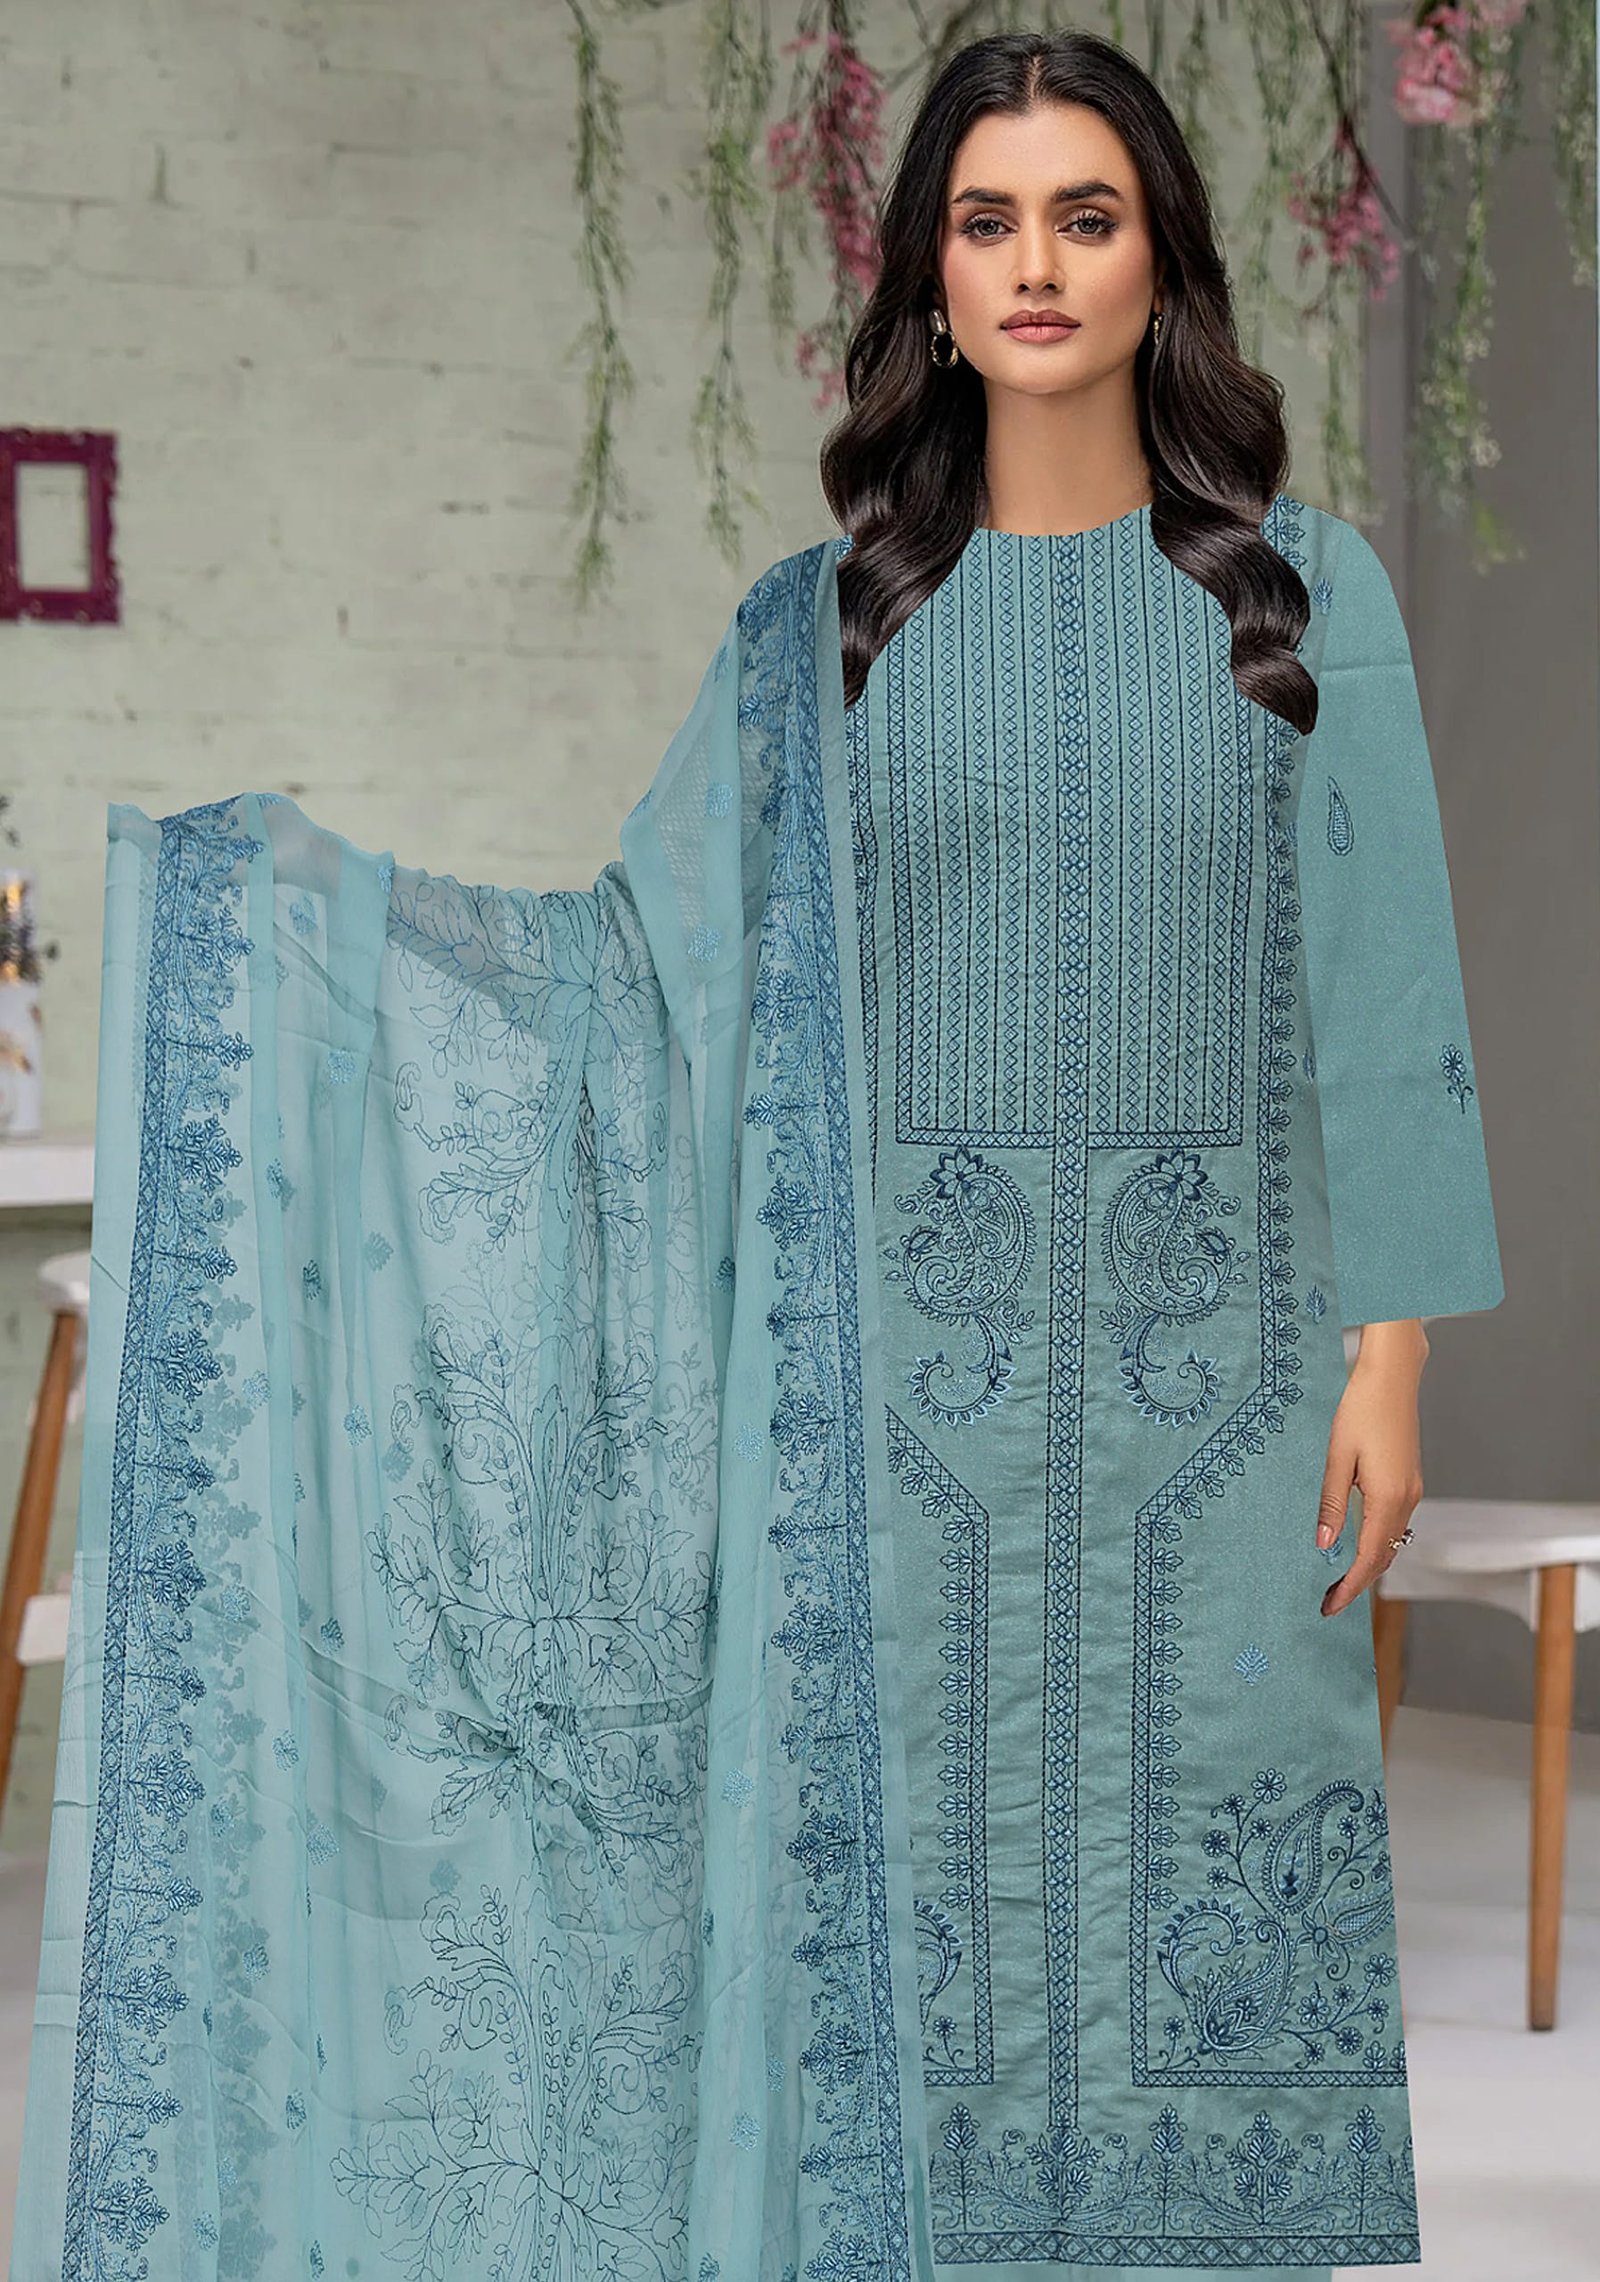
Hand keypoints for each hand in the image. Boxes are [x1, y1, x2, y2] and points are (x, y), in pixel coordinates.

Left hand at [1316, 1319, 1427, 1616]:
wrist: (1391, 1376)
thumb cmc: (1360, 1409)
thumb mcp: (1336, 1456)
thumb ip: (1331, 1503)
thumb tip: (1324, 1546)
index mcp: (1389, 1498)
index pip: (1369, 1558)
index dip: (1350, 1587)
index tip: (1329, 1607)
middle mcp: (1407, 1499)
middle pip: (1384, 1557)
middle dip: (1357, 1583)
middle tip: (1328, 1602)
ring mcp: (1412, 1490)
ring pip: (1392, 1542)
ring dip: (1367, 1565)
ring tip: (1336, 1580)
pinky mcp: (1409, 1480)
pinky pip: (1394, 1524)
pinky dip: (1376, 1542)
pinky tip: (1354, 1544)